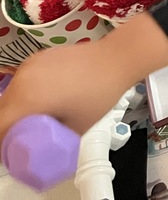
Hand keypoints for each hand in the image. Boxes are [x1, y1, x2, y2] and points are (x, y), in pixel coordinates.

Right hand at [0, 14, 167, 144]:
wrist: (116, 57)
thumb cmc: (100, 94)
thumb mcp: (75, 128)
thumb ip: (54, 140)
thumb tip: (44, 149)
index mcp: (28, 99)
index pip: (1, 126)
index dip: (4, 142)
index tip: (14, 150)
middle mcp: (22, 80)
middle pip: (3, 110)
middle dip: (9, 126)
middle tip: (23, 137)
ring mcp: (28, 66)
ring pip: (11, 94)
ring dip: (16, 108)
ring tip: (34, 118)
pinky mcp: (37, 57)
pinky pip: (23, 80)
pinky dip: (26, 92)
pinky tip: (43, 98)